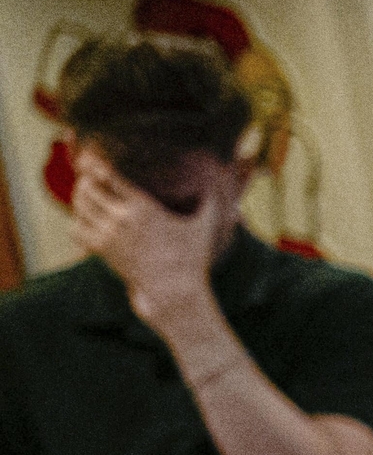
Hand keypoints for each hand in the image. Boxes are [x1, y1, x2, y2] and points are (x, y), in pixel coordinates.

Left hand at [73, 160, 232, 320]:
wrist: (175, 291)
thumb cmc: (191, 258)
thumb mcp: (204, 227)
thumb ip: (209, 202)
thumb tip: (215, 184)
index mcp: (144, 206)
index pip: (108, 175)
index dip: (97, 164)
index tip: (99, 163)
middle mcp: (122, 219)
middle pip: (87, 187)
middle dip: (87, 180)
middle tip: (93, 180)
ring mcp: (109, 235)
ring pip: (79, 206)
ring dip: (80, 198)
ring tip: (89, 197)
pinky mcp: (102, 251)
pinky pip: (76, 228)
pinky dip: (77, 221)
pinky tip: (89, 220)